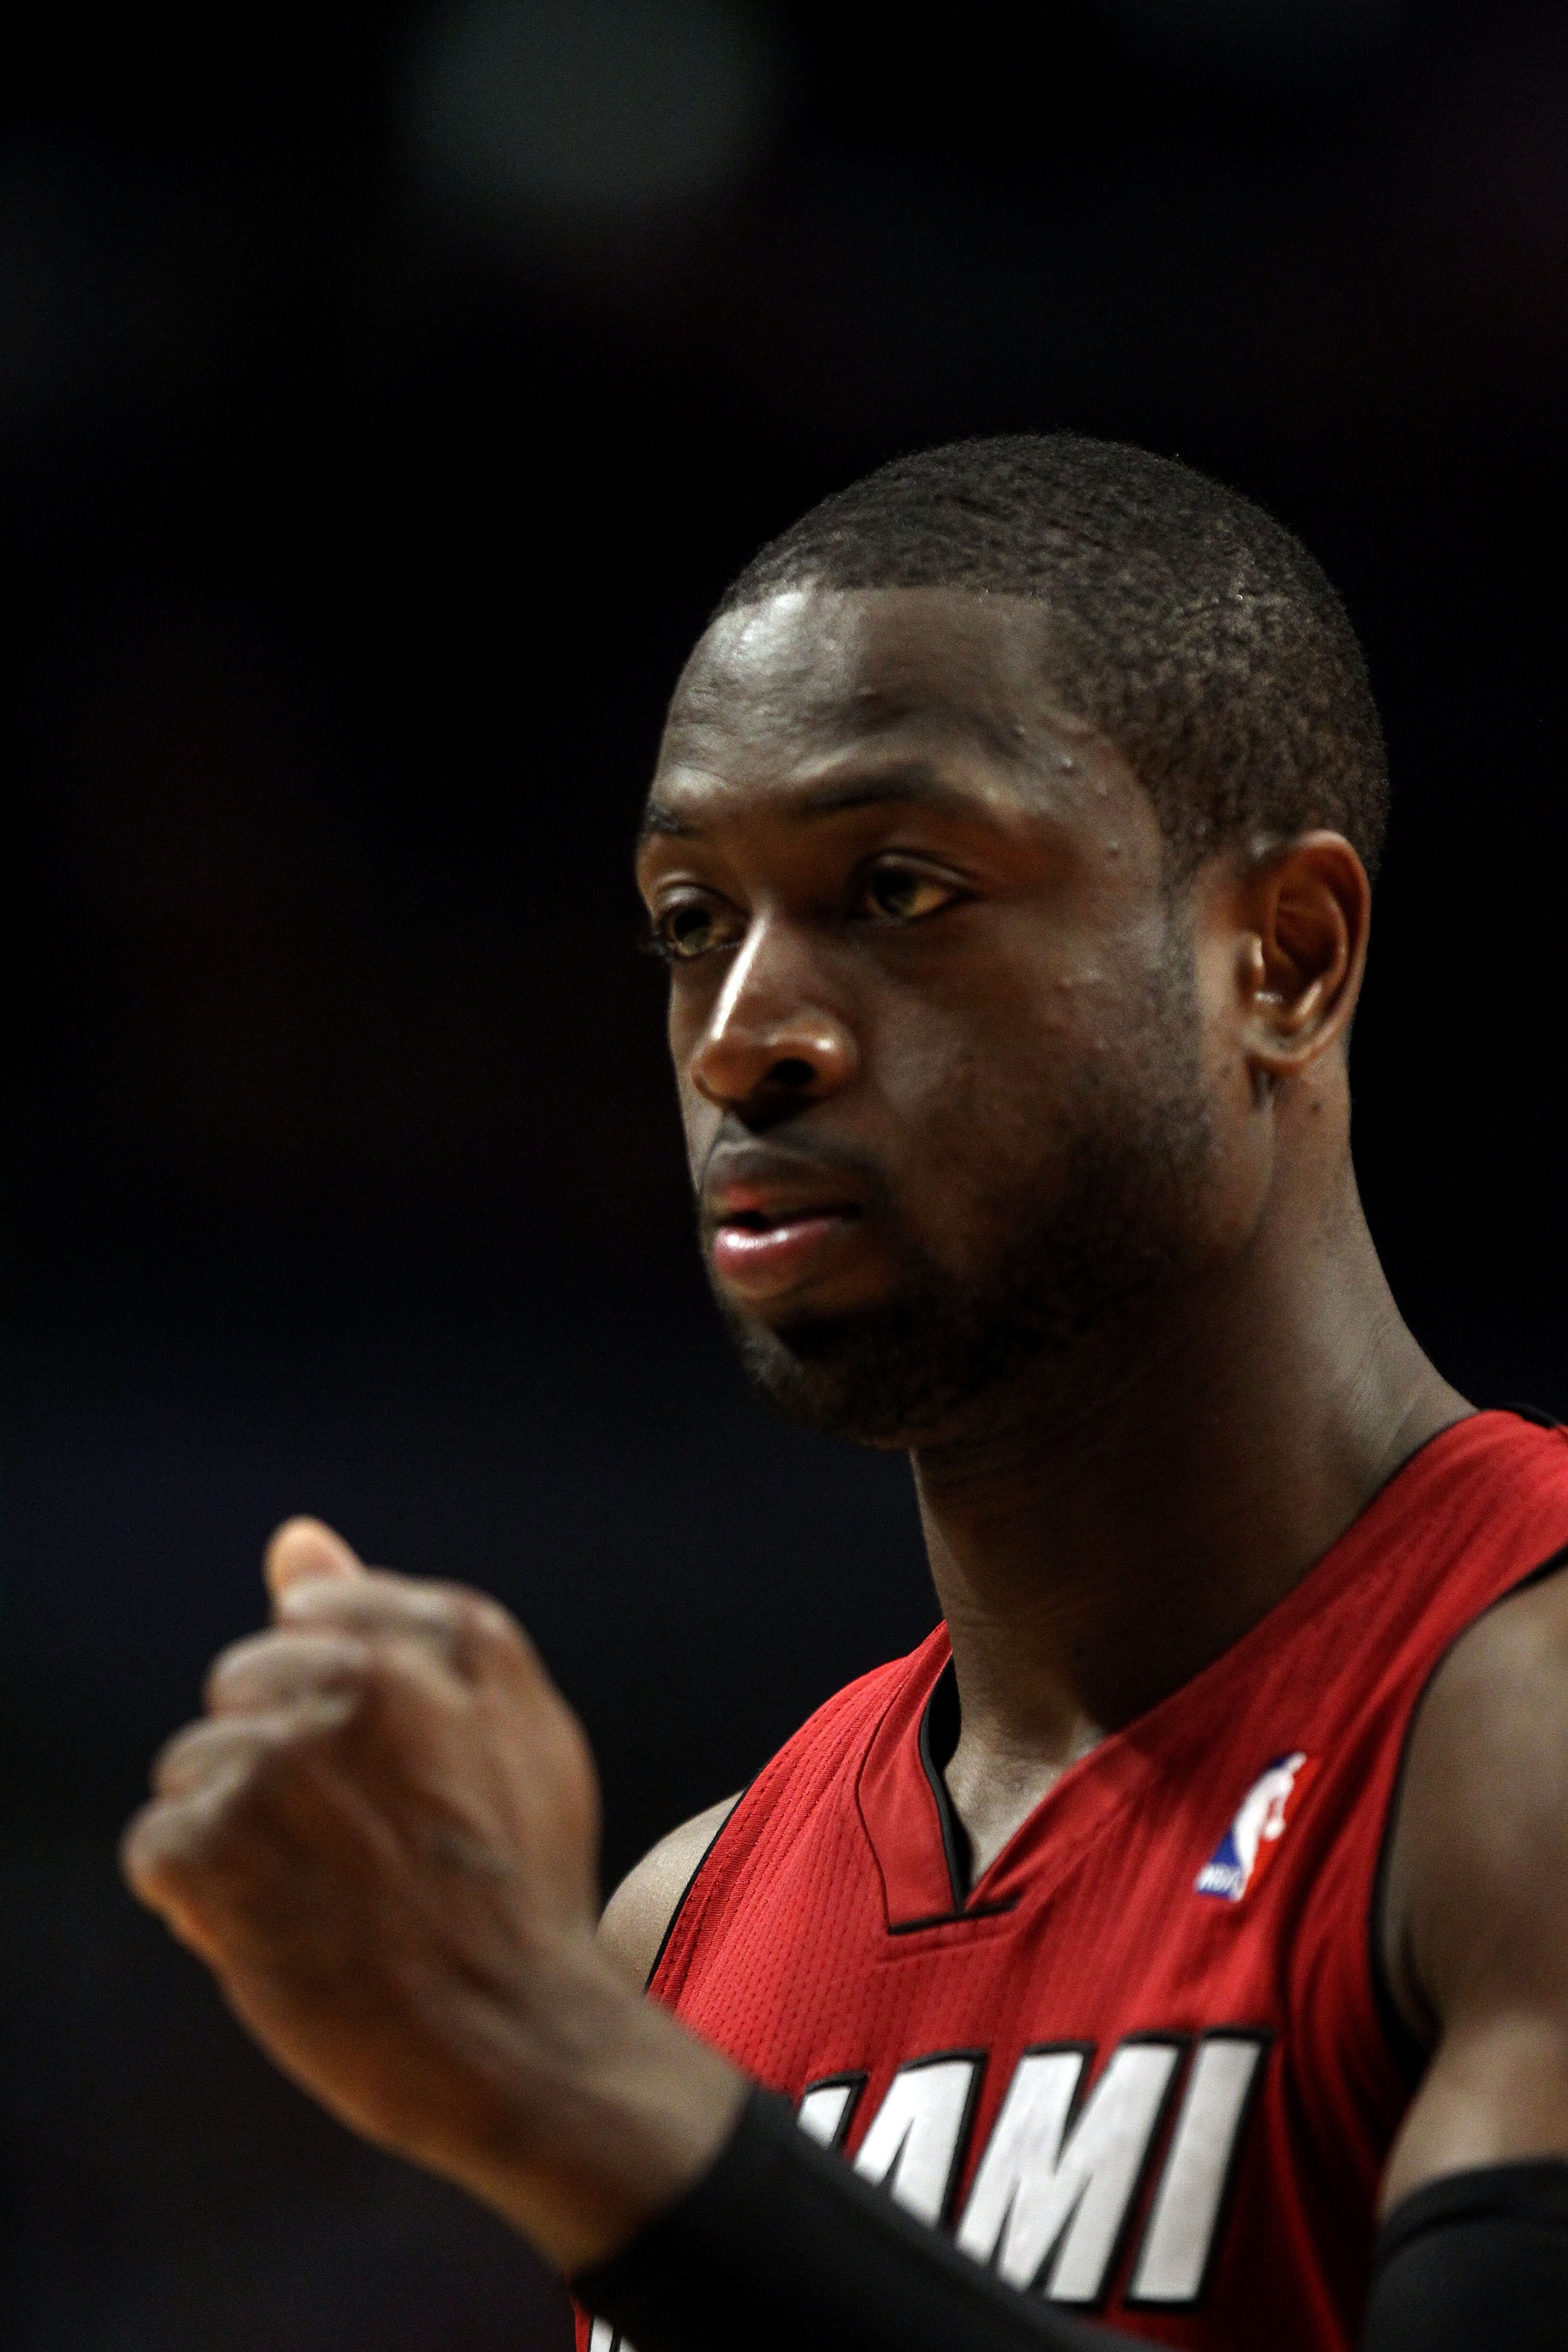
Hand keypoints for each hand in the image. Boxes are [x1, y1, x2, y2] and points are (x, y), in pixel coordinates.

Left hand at [121, 1519, 744, 2270]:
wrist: (512, 2036)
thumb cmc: (515, 1883)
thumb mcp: (504, 1728)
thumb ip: (396, 1621)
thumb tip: (295, 1538)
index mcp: (445, 1636)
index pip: (309, 1618)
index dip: (327, 1707)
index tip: (378, 1776)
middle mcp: (366, 1679)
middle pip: (241, 1685)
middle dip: (272, 1762)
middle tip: (350, 1846)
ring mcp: (286, 1761)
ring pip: (192, 1768)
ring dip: (231, 1835)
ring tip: (315, 1896)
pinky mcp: (220, 1847)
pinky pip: (158, 1846)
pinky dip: (196, 1901)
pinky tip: (271, 1934)